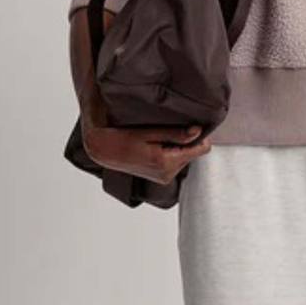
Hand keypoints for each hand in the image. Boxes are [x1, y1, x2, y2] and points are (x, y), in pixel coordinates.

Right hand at [83, 120, 212, 185]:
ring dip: (178, 147)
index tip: (191, 126)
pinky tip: (157, 147)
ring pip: (185, 158)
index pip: (200, 150)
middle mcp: (167, 174)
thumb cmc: (124, 138)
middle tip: (168, 131)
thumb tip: (198, 131)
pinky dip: (172, 153)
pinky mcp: (161, 178)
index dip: (199, 136)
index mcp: (166, 163)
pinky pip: (176, 162)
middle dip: (186, 141)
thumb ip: (176, 133)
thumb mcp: (150, 131)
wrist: (104, 150)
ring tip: (159, 139)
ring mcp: (164, 178)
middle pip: (193, 153)